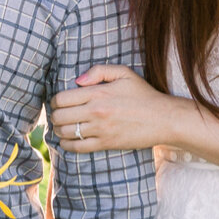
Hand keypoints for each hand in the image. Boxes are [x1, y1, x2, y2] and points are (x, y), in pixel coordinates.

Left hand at [50, 65, 182, 152]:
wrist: (163, 118)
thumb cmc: (144, 95)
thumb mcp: (124, 73)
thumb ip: (99, 71)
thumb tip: (77, 81)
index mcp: (98, 93)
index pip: (61, 98)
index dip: (55, 101)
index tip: (58, 102)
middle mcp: (96, 111)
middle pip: (59, 116)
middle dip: (55, 115)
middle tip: (59, 115)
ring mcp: (100, 129)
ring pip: (66, 132)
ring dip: (59, 130)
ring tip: (62, 127)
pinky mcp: (106, 143)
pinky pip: (77, 147)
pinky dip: (67, 145)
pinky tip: (67, 141)